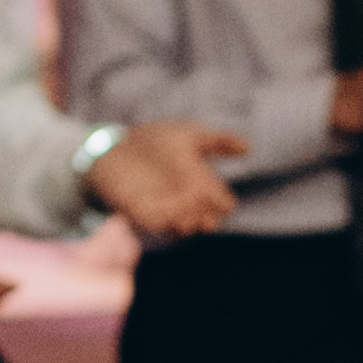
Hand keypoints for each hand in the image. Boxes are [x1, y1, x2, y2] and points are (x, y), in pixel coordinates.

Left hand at [83, 118, 242, 240]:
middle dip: (209, 212)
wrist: (114, 145)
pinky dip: (167, 217)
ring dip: (190, 216)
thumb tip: (248, 148)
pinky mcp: (140, 214)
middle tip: (201, 195)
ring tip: (187, 199)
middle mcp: (184, 203)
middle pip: (208, 221)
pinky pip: (159, 224)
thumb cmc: (152, 142)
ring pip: (186, 226)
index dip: (223, 201)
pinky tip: (171, 206)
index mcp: (200, 186)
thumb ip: (218, 141)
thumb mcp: (188, 135)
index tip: (216, 191)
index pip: (223, 205)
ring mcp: (163, 210)